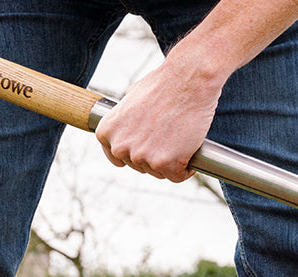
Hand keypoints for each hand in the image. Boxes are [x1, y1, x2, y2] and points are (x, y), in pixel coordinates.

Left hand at [94, 57, 223, 183]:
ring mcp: (141, 157)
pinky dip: (187, 167)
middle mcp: (119, 147)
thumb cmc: (164, 85)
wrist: (188, 79)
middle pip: (140, 166)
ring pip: (160, 172)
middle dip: (156, 155)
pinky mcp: (165, 163)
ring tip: (180, 137)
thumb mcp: (131, 100)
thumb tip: (129, 133)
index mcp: (106, 132)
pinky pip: (178, 176)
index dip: (137, 151)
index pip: (118, 157)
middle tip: (170, 135)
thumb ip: (124, 123)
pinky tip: (191, 149)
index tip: (149, 145)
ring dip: (172, 161)